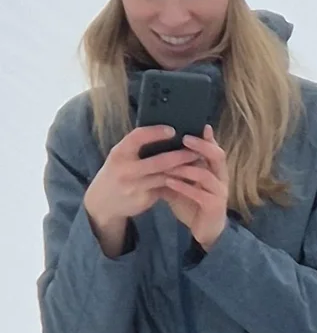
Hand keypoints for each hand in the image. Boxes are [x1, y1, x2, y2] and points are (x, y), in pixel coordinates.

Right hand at [81, 124, 198, 255]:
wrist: (103, 202)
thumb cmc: (117, 173)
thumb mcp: (120, 157)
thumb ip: (137, 148)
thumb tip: (164, 133)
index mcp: (119, 153)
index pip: (138, 137)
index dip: (156, 132)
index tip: (173, 130)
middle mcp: (126, 169)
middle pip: (158, 161)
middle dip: (180, 156)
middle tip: (196, 150)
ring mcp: (135, 186)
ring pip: (165, 177)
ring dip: (183, 171)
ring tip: (198, 164)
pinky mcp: (144, 199)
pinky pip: (164, 189)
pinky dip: (178, 183)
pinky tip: (191, 179)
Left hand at [161, 129, 231, 248]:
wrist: (204, 231)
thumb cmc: (192, 203)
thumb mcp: (181, 181)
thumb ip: (173, 167)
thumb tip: (153, 149)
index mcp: (215, 169)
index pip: (214, 148)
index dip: (207, 137)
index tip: (198, 125)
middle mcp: (221, 178)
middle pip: (217, 156)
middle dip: (201, 146)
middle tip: (184, 138)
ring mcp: (219, 192)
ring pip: (206, 174)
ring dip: (186, 167)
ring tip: (169, 162)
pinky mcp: (213, 206)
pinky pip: (199, 194)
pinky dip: (184, 186)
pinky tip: (169, 181)